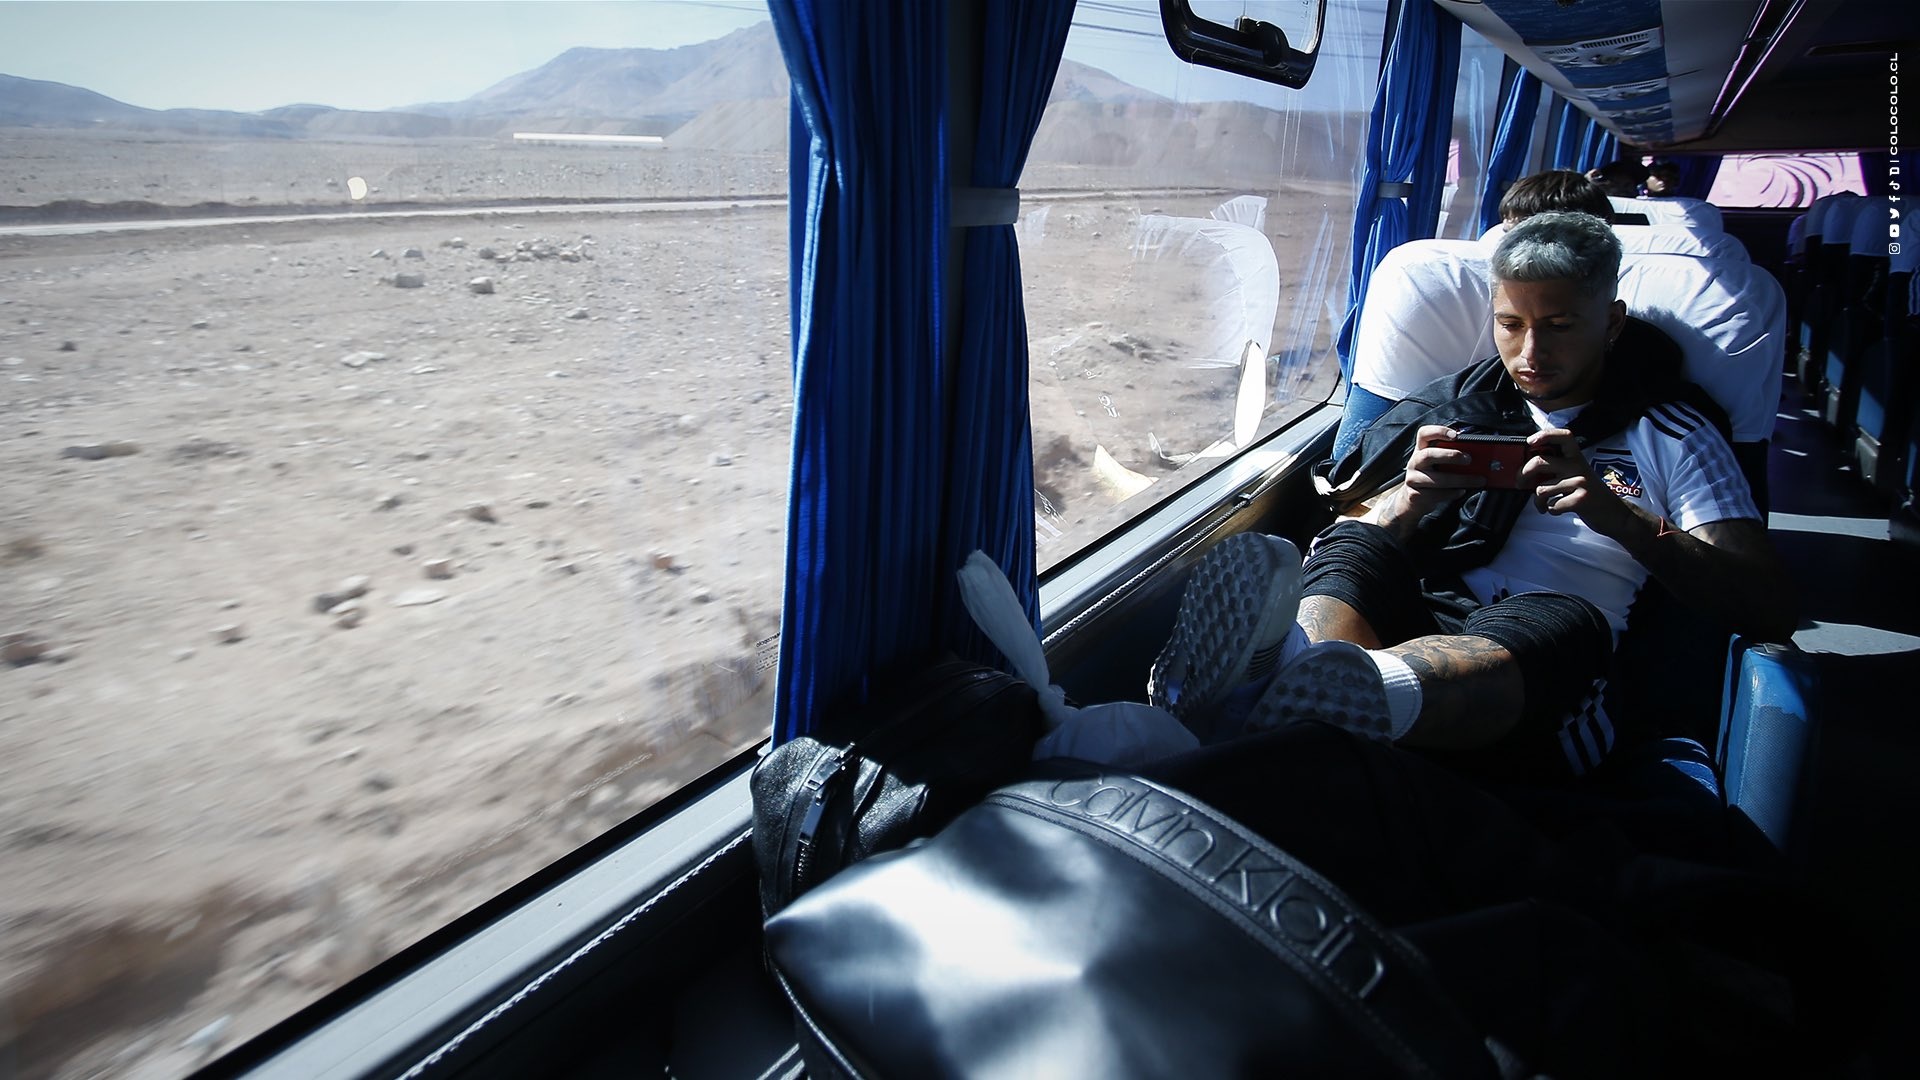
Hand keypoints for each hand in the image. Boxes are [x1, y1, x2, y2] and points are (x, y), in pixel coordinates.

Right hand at [1376, 426, 1483, 534]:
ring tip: (1478, 480)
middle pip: (1428, 454)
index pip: (1424, 434)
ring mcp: (1413, 479)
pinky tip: (1462, 492)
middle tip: (1469, 459)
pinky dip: (1452, 493)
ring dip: (1460, 480)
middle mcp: (1415, 462)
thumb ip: (1454, 456)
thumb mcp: (1440, 463)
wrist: (1414, 500)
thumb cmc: (1434, 477)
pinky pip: (1436, 494)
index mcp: (1421, 449)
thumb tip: (1480, 456)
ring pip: (1436, 479)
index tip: (1455, 435)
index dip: (1438, 431)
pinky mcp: (1414, 495)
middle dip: (1450, 455)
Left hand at [1519, 428, 1633, 538]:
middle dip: (1523, 474)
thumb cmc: (1589, 494)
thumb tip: (1526, 469)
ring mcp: (1580, 482)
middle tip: (1521, 482)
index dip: (1545, 435)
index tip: (1530, 442)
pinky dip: (1550, 510)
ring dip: (1538, 501)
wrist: (1614, 514)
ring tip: (1544, 504)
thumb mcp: (1576, 475)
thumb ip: (1556, 468)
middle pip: (1540, 462)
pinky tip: (1557, 510)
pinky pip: (1551, 504)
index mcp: (1577, 458)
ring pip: (1542, 488)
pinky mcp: (1581, 500)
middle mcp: (1578, 467)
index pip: (1563, 436)